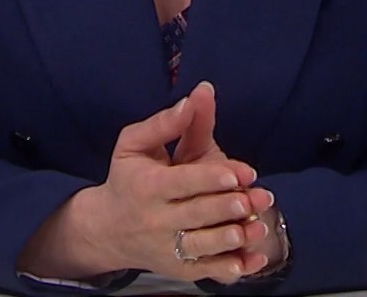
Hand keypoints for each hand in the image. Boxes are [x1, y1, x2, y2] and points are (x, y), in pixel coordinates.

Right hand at [18, 86, 268, 284]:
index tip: (243, 172)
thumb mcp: (135, 143)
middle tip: (258, 198)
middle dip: (229, 207)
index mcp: (146, 186)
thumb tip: (199, 95)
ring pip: (203, 247)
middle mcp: (155, 220)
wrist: (108, 229)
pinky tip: (255, 259)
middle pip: (196, 215)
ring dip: (233, 239)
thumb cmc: (128, 177)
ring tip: (259, 226)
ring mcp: (168, 249)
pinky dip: (232, 269)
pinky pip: (208, 272)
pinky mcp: (179, 269)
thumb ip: (167, 122)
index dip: (212, 177)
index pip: (182, 183)